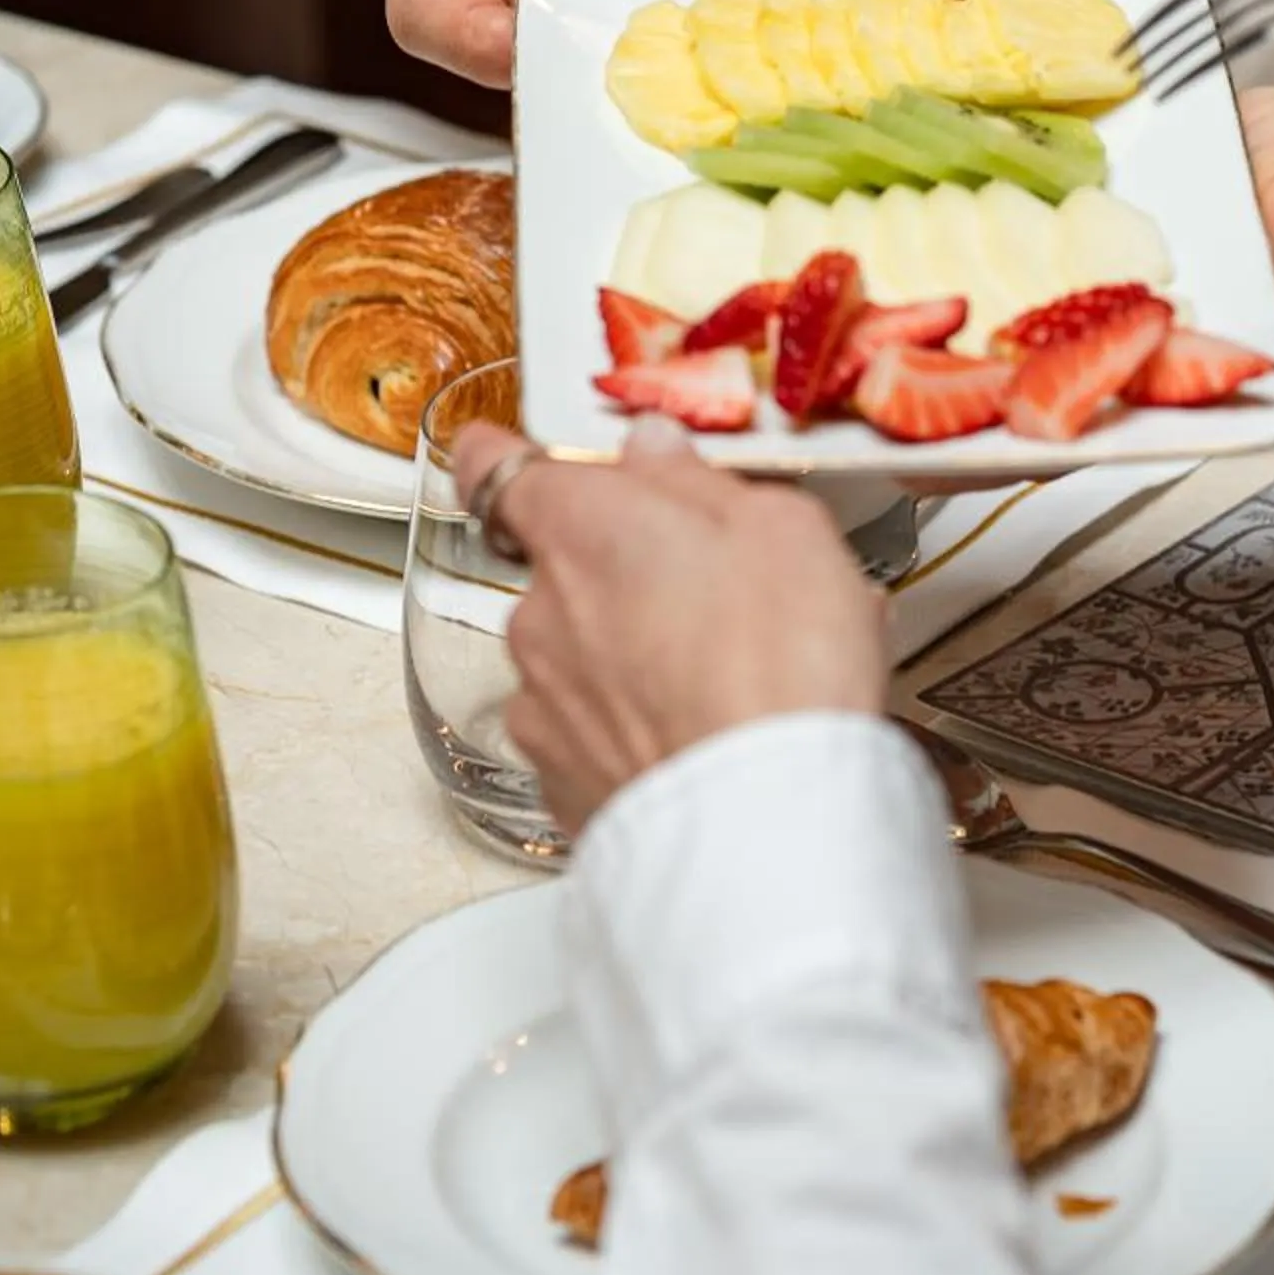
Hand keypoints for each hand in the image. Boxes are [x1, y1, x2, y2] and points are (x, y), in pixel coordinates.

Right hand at [386, 0, 806, 84]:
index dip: (464, 38)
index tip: (538, 45)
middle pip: (524, 59)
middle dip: (591, 68)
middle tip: (665, 44)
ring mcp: (596, 8)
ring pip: (610, 80)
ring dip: (669, 74)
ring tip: (730, 33)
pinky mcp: (663, 27)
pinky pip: (687, 73)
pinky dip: (725, 69)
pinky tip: (764, 36)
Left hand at [450, 420, 888, 835]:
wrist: (766, 818)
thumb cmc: (778, 666)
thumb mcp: (780, 525)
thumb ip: (699, 479)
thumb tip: (661, 456)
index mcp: (584, 526)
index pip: (493, 465)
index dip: (509, 458)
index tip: (536, 461)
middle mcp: (541, 610)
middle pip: (560, 568)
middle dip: (621, 574)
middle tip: (707, 590)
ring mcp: (542, 702)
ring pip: (576, 655)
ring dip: (629, 657)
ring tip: (720, 677)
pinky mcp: (559, 781)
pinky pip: (589, 734)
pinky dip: (632, 731)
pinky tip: (699, 735)